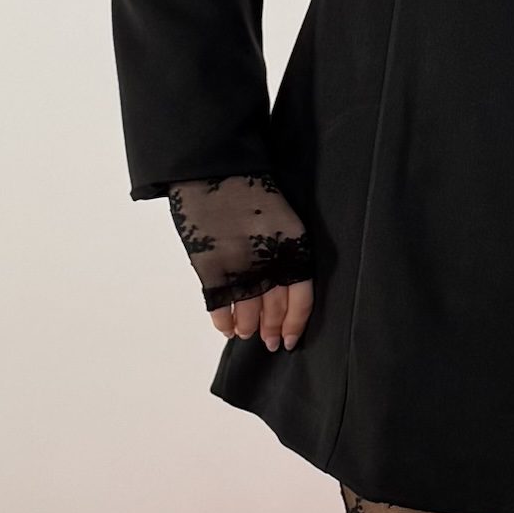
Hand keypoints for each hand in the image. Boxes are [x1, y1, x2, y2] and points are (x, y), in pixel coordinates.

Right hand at [165, 174, 314, 354]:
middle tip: (268, 342)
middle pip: (274, 311)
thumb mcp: (284, 220)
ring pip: (247, 314)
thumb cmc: (254, 189)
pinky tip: (225, 328)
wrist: (217, 169)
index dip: (295, 325)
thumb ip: (285, 252)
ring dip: (247, 328)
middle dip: (270, 331)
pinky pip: (219, 307)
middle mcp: (270, 268)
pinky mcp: (212, 270)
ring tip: (246, 334)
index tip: (290, 341)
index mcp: (293, 253)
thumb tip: (280, 282)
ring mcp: (240, 271)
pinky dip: (222, 321)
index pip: (301, 302)